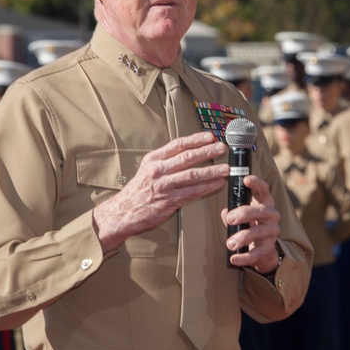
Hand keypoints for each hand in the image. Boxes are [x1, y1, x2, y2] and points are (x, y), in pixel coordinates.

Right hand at [93, 132, 227, 252]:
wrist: (123, 212)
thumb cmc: (137, 191)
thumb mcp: (147, 170)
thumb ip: (165, 161)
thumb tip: (187, 152)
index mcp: (153, 159)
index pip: (178, 145)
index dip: (196, 139)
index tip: (210, 136)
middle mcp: (158, 170)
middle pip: (187, 157)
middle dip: (207, 151)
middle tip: (222, 148)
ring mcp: (164, 186)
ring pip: (192, 175)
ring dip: (211, 170)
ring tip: (225, 168)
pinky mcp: (169, 201)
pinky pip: (192, 192)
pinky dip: (207, 187)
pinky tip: (217, 184)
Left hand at [221, 175, 281, 272]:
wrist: (264, 250)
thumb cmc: (251, 226)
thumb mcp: (242, 216)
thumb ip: (232, 213)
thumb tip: (225, 212)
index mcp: (264, 203)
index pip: (263, 189)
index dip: (256, 183)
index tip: (245, 180)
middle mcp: (271, 215)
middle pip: (261, 210)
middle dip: (245, 213)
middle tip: (230, 218)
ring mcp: (272, 232)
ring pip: (259, 232)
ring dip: (243, 237)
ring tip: (230, 243)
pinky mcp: (269, 248)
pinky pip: (257, 253)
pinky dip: (244, 257)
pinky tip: (233, 258)